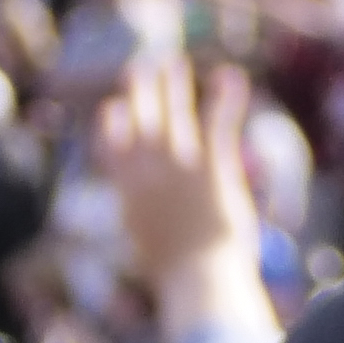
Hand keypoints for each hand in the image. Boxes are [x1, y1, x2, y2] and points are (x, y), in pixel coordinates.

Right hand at [92, 28, 280, 342]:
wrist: (200, 280)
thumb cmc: (183, 279)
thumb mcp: (156, 254)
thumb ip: (153, 236)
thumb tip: (157, 251)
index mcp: (129, 197)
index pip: (114, 152)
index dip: (114, 128)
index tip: (113, 109)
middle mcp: (147, 176)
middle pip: (139, 123)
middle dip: (140, 94)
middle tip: (140, 68)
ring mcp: (178, 168)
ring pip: (172, 115)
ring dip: (171, 86)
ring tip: (172, 62)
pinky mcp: (211, 168)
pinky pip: (217, 124)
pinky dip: (224, 99)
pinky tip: (231, 78)